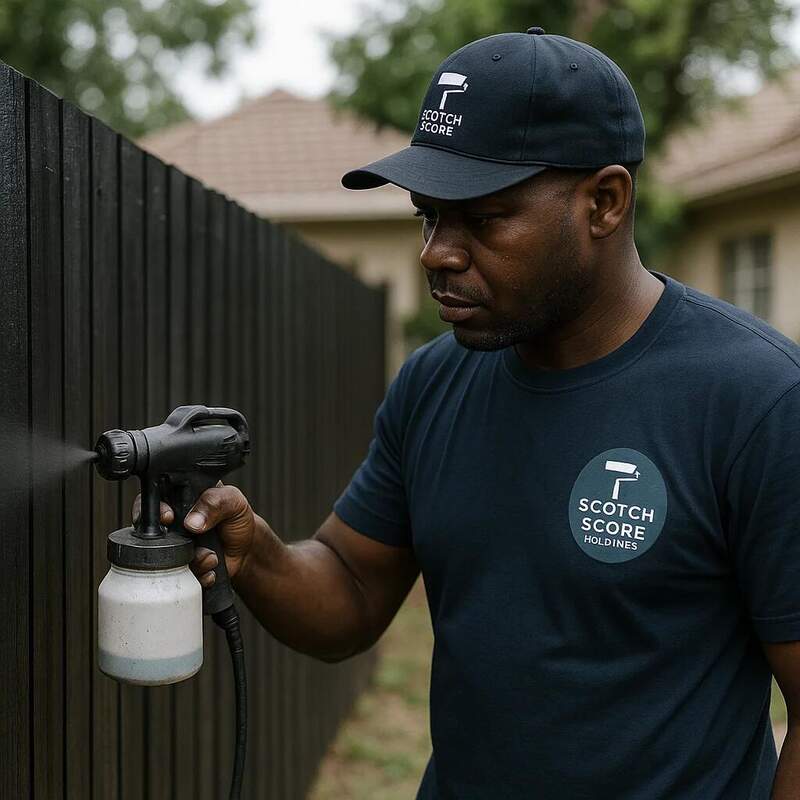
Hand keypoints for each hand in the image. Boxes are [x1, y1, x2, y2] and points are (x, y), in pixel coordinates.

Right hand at [131, 482, 257, 586]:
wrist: (247, 548)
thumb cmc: (236, 518)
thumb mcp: (232, 501)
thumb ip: (214, 502)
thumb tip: (192, 521)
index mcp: (178, 500)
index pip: (153, 501)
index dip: (156, 510)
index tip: (169, 518)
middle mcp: (170, 526)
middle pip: (149, 534)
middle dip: (170, 543)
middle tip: (190, 544)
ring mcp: (173, 549)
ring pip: (164, 560)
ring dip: (191, 561)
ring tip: (211, 556)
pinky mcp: (181, 569)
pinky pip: (178, 578)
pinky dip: (198, 575)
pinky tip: (212, 567)